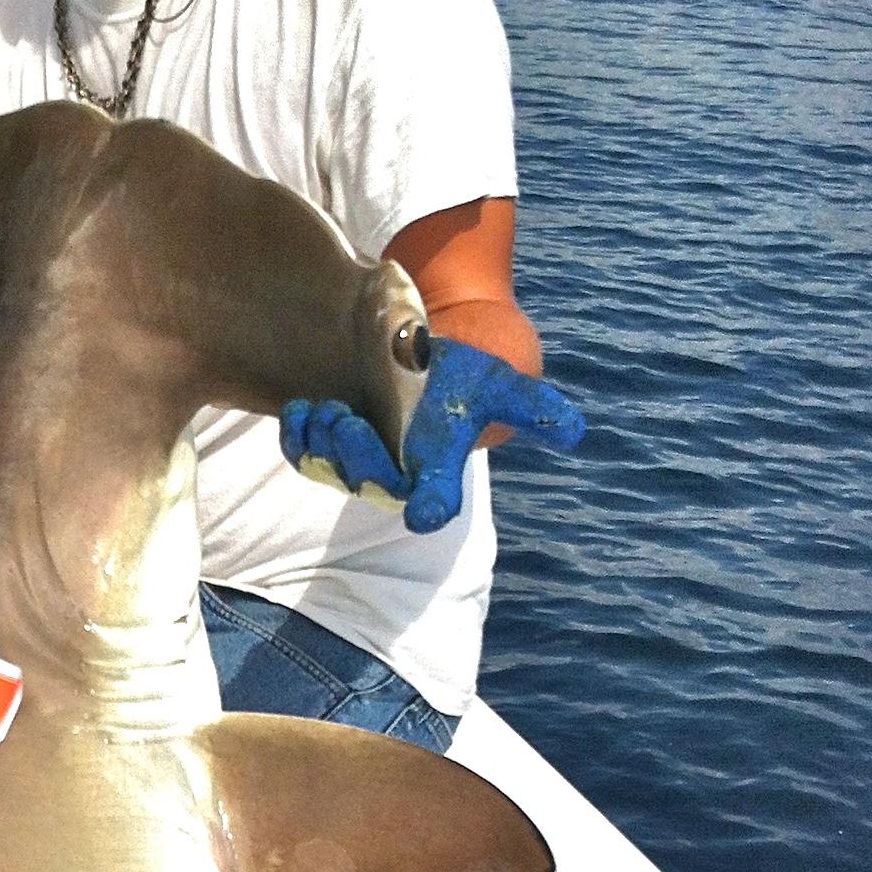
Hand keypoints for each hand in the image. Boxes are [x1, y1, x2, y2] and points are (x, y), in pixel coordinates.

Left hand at [282, 337, 585, 534]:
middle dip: (356, 459)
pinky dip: (297, 436)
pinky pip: (303, 452)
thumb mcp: (499, 388)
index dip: (429, 506)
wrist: (418, 359)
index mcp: (434, 475)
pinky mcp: (324, 445)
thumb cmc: (461, 382)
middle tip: (349, 423)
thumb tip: (574, 432)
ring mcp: (353, 464)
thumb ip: (534, 411)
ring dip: (323, 445)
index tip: (425, 511)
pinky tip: (301, 409)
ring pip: (331, 469)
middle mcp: (392, 478)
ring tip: (326, 410)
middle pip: (369, 485)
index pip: (434, 502)